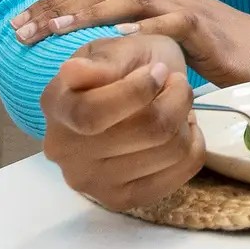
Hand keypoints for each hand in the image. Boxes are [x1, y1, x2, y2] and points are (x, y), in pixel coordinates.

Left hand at [10, 0, 249, 83]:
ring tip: (57, 27)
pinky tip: (123, 36)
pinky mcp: (207, 30)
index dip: (52, 4)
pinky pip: (175, 25)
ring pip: (131, 1)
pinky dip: (148, 28)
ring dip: (91, 12)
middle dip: (57, 7)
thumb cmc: (221, 49)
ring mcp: (186, 9)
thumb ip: (130, 14)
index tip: (16, 24)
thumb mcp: (167, 33)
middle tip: (19, 28)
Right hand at [40, 29, 204, 210]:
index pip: (92, 114)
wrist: (134, 91)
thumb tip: (72, 71)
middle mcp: (64, 151)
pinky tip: (181, 128)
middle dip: (175, 98)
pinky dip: (193, 144)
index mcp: (56, 105)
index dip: (136, 92)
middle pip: (145, 131)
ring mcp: (91, 182)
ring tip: (176, 104)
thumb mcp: (116, 49)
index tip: (158, 71)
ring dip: (185, 119)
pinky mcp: (122, 200)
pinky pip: (180, 174)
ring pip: (169, 151)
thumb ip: (102, 63)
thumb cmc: (124, 64)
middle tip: (176, 82)